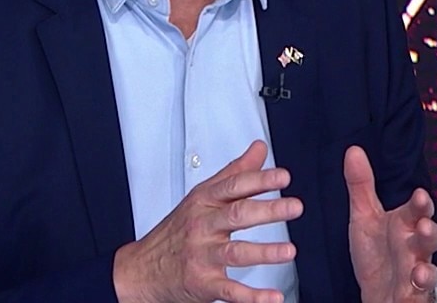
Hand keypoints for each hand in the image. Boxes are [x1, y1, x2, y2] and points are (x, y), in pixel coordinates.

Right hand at [113, 140, 302, 302]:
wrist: (142, 270)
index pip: (233, 186)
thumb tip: (259, 149)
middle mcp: (203, 227)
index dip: (259, 180)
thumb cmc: (177, 231)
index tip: (283, 176)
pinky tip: (272, 298)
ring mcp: (202, 256)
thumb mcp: (202, 196)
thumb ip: (235, 172)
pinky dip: (252, 298)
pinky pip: (230, 291)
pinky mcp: (203, 283)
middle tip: (294, 206)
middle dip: (267, 210)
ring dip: (264, 252)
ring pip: (235, 252)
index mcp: (204, 202)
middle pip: (236, 215)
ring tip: (289, 251)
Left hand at [343, 146, 436, 302]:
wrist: (377, 294)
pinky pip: (421, 295)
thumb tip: (353, 150)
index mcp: (405, 225)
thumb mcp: (364, 217)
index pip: (417, 211)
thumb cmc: (377, 254)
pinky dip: (418, 292)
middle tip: (424, 225)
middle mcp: (415, 248)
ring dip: (427, 270)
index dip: (420, 204)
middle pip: (429, 238)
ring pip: (429, 270)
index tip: (420, 195)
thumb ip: (362, 186)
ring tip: (420, 269)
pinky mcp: (414, 295)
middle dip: (429, 232)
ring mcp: (417, 273)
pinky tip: (414, 287)